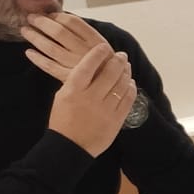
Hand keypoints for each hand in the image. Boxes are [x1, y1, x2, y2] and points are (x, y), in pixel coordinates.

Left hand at [22, 11, 110, 82]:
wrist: (114, 89)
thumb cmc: (105, 65)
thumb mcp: (101, 46)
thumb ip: (84, 34)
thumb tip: (58, 17)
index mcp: (96, 41)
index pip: (72, 22)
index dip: (57, 15)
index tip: (48, 14)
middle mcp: (86, 51)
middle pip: (59, 32)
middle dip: (42, 22)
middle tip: (31, 18)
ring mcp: (77, 65)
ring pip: (50, 47)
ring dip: (35, 37)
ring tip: (26, 31)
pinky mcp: (69, 78)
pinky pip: (49, 66)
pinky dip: (37, 59)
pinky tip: (29, 53)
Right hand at [46, 42, 133, 157]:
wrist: (70, 146)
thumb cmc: (63, 120)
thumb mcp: (62, 97)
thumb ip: (76, 82)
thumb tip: (90, 67)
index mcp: (73, 90)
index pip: (87, 65)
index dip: (97, 54)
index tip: (104, 47)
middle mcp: (90, 97)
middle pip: (109, 73)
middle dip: (118, 61)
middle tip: (121, 55)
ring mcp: (105, 109)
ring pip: (121, 85)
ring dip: (126, 73)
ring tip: (126, 67)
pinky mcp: (116, 119)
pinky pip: (128, 100)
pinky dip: (131, 89)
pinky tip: (130, 83)